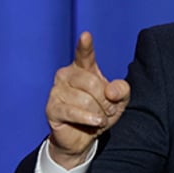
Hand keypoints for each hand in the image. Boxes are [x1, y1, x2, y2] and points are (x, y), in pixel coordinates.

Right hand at [45, 31, 130, 168]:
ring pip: (85, 100)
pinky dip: (89, 119)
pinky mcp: (51, 108)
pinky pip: (73, 112)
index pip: (84, 55)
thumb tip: (111, 91)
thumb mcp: (119, 101)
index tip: (86, 35)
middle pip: (92, 83)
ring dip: (99, 113)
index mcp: (83, 68)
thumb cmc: (101, 112)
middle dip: (106, 101)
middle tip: (109, 110)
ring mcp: (56, 91)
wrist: (84, 137)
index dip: (85, 46)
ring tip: (99, 118)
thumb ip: (122, 90)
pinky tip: (95, 122)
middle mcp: (67, 75)